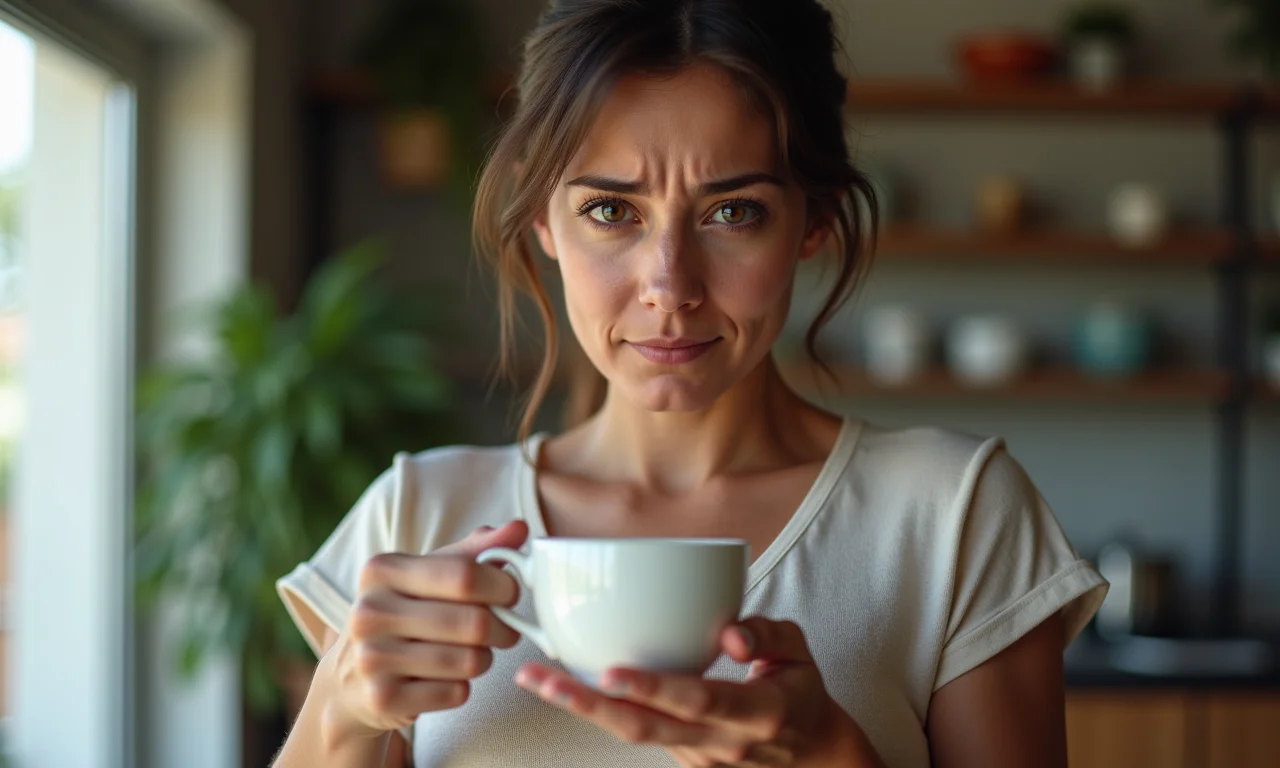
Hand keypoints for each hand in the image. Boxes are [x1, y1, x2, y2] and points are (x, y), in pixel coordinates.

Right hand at [319, 521, 527, 738]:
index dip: (503, 586)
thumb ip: (476, 550)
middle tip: (504, 631)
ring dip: (484, 658)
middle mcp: (369, 612)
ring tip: (472, 653)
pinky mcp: (383, 698)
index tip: (511, 594)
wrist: (351, 678)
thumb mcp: (431, 574)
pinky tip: (446, 679)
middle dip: (503, 629)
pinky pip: (456, 693)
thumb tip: (519, 528)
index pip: (465, 574)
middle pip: (473, 621)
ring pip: (470, 660)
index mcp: (382, 570)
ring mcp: (371, 658)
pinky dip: (463, 688)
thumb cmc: (406, 613)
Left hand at [515, 617, 870, 766]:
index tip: (610, 671)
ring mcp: (699, 756)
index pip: (698, 701)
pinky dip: (603, 711)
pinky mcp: (683, 757)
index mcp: (758, 712)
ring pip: (635, 734)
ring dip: (585, 710)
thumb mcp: (800, 650)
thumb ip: (767, 633)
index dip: (653, 688)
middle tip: (543, 680)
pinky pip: (640, 732)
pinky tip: (567, 685)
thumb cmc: (800, 688)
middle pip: (647, 729)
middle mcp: (722, 742)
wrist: (810, 752)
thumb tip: (729, 636)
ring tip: (538, 681)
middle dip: (590, 706)